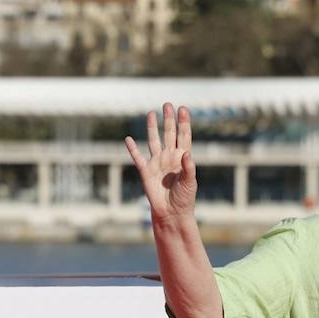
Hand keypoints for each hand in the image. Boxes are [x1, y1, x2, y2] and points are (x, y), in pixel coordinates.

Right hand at [124, 103, 197, 221]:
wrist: (172, 212)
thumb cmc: (185, 198)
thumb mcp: (190, 182)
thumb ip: (188, 167)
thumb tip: (186, 152)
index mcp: (182, 157)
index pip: (183, 136)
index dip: (183, 122)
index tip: (183, 109)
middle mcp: (169, 157)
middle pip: (169, 134)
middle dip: (168, 119)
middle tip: (167, 104)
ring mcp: (157, 162)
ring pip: (154, 140)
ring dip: (152, 127)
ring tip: (151, 113)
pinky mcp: (146, 171)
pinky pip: (137, 157)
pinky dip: (132, 149)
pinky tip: (128, 139)